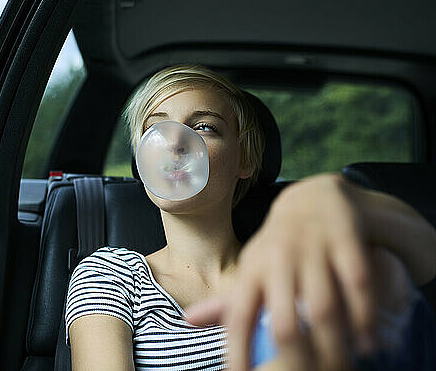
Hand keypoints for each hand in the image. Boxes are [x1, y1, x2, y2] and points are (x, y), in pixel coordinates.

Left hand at [184, 173, 401, 369]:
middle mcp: (278, 260)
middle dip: (298, 361)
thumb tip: (187, 321)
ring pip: (323, 307)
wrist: (314, 199)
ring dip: (336, 344)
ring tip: (343, 367)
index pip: (239, 319)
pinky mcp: (344, 240)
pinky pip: (357, 284)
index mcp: (252, 272)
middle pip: (284, 323)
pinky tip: (366, 341)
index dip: (238, 354)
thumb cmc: (277, 248)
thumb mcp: (250, 269)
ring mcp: (312, 249)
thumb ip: (226, 301)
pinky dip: (364, 316)